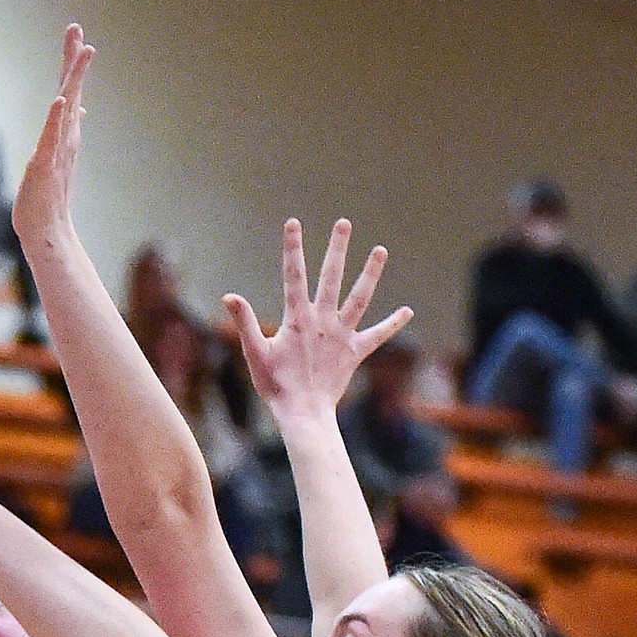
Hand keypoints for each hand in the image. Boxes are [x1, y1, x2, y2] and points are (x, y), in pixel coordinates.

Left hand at [12, 23, 93, 250]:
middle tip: (77, 30)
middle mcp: (65, 139)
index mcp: (65, 135)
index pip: (69, 93)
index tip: (77, 36)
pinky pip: (51, 139)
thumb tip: (75, 110)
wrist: (47, 233)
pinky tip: (59, 101)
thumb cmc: (46, 199)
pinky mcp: (44, 166)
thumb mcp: (53, 157)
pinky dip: (56, 120)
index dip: (72, 64)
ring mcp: (57, 151)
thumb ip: (63, 133)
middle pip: (71, 92)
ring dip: (73, 80)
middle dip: (74, 60)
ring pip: (67, 109)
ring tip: (82, 53)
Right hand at [224, 219, 412, 426]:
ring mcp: (341, 336)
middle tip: (344, 223)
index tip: (293, 223)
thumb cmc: (276, 386)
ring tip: (380, 250)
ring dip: (370, 273)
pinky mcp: (354, 353)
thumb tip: (229, 296)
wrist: (303, 414)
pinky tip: (407, 311)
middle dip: (337, 249)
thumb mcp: (255, 353)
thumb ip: (245, 322)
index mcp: (298, 319)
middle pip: (332, 278)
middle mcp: (323, 321)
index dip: (292, 248)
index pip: (293, 275)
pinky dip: (392, 324)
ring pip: (359, 298)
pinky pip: (377, 336)